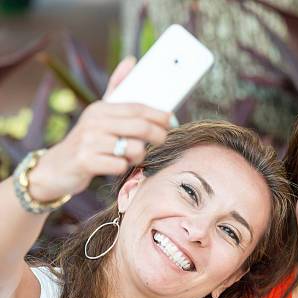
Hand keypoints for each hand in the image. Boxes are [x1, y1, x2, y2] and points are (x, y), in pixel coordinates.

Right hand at [27, 57, 170, 201]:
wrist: (57, 167)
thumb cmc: (88, 139)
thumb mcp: (99, 113)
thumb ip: (116, 89)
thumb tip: (131, 60)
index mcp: (100, 109)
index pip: (137, 107)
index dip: (159, 114)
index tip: (170, 120)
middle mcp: (93, 122)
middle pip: (141, 127)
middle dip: (158, 134)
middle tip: (161, 140)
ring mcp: (89, 142)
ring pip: (134, 149)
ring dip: (138, 155)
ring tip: (129, 155)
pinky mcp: (86, 162)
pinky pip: (121, 165)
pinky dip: (122, 167)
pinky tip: (113, 165)